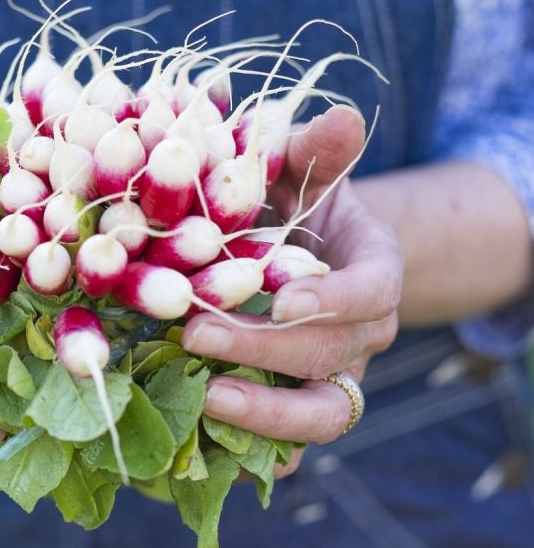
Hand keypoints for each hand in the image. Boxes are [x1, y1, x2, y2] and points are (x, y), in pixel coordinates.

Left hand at [182, 105, 402, 476]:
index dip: (335, 299)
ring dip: (266, 415)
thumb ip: (318, 150)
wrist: (304, 254)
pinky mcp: (300, 404)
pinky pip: (291, 445)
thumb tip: (341, 117)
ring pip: (320, 416)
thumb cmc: (299, 204)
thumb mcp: (305, 170)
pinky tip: (204, 444)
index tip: (286, 299)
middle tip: (196, 334)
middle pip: (329, 356)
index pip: (372, 292)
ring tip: (204, 398)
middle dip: (265, 349)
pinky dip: (256, 452)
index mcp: (374, 273)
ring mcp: (334, 376)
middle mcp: (362, 335)